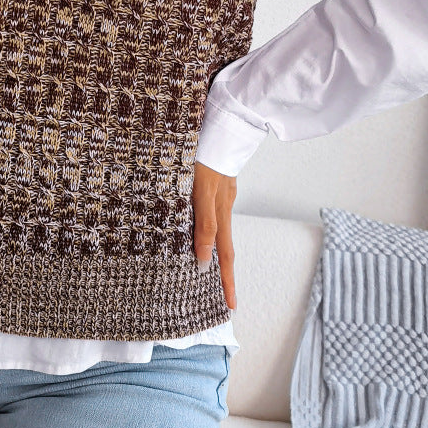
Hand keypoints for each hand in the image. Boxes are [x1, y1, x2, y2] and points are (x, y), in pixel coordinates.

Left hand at [191, 161, 236, 309]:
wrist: (220, 123)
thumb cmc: (203, 152)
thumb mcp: (199, 188)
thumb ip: (204, 223)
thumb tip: (204, 259)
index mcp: (218, 209)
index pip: (221, 252)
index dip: (223, 279)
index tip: (227, 304)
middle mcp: (222, 205)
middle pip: (225, 247)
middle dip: (225, 277)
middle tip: (228, 303)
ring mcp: (223, 196)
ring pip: (221, 232)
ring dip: (219, 257)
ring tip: (216, 279)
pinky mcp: (219, 187)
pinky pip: (216, 217)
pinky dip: (214, 235)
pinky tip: (205, 240)